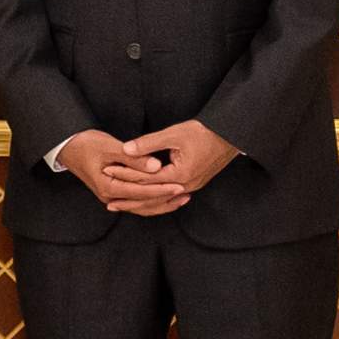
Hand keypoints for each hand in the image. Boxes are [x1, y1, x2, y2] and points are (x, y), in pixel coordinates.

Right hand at [57, 128, 185, 216]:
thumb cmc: (87, 144)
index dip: (161, 189)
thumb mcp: (110, 148)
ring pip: (140, 206)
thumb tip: (156, 167)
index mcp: (108, 187)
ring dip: (161, 203)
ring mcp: (111, 197)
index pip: (141, 192)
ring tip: (181, 198)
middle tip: (185, 194)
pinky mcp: (114, 192)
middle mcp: (110, 197)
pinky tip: (164, 197)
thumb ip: (134, 159)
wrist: (68, 146)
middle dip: (165, 200)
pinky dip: (151, 200)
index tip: (179, 185)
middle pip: (142, 204)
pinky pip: (136, 201)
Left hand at [120, 119, 240, 200]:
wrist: (230, 136)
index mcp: (180, 175)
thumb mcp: (174, 134)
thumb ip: (148, 143)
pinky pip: (170, 196)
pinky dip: (156, 198)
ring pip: (161, 200)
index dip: (125, 175)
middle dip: (130, 199)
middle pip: (152, 197)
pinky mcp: (193, 184)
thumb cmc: (204, 132)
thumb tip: (126, 149)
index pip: (145, 179)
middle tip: (109, 203)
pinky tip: (147, 199)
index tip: (107, 171)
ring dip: (142, 202)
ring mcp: (191, 187)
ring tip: (124, 205)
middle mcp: (185, 186)